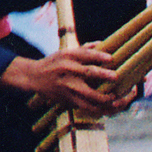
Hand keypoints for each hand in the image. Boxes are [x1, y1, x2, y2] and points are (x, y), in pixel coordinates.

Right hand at [2, 46, 126, 115]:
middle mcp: (68, 71)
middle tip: (116, 76)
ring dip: (104, 98)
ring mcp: (68, 87)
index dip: (99, 56)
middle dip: (104, 75)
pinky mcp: (68, 100)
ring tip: (115, 97)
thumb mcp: (65, 52)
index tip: (111, 58)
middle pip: (88, 73)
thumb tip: (103, 43)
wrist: (34, 77)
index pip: (85, 55)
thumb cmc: (54, 62)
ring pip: (89, 96)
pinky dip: (99, 109)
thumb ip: (84, 49)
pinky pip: (86, 107)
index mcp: (68, 56)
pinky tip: (109, 107)